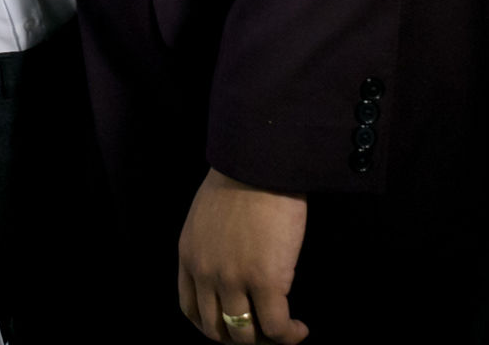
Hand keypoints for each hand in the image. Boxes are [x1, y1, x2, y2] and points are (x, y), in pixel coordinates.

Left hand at [178, 168, 309, 344]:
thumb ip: (211, 246)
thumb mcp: (207, 216)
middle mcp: (205, 272)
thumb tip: (233, 266)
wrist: (259, 162)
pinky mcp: (265, 280)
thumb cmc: (242, 179)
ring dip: (266, 340)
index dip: (214, 326)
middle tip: (264, 329)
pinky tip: (299, 329)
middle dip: (241, 337)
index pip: (191, 310)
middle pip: (216, 330)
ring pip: (245, 335)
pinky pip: (275, 326)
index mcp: (189, 256)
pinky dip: (288, 335)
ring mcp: (233, 279)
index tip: (235, 323)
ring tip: (285, 329)